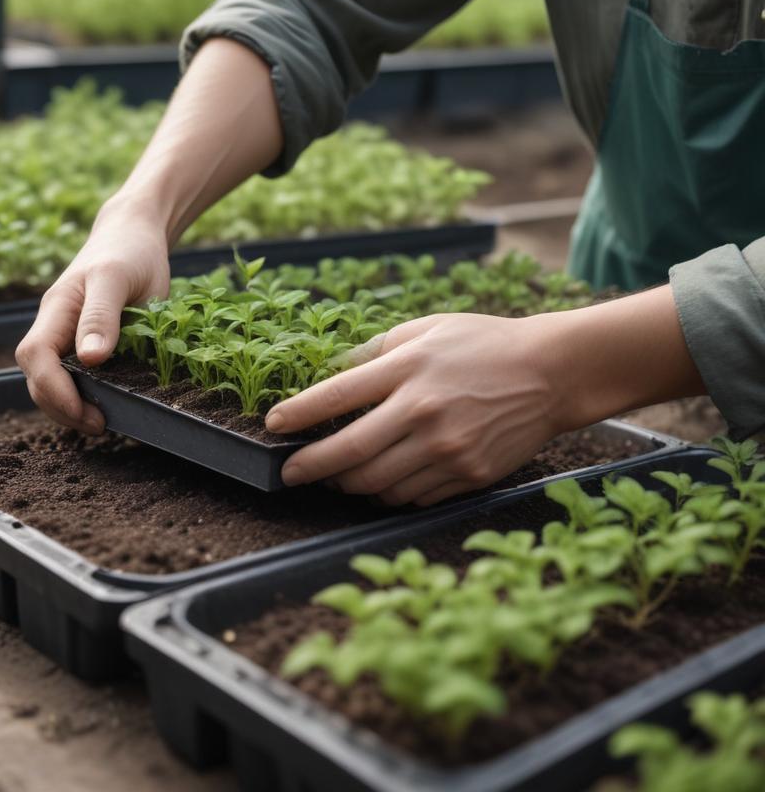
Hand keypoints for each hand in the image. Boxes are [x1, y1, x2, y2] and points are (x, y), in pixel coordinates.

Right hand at [16, 199, 169, 433]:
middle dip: (60, 406)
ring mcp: (67, 336)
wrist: (135, 236)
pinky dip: (84, 397)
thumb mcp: (117, 278)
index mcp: (57, 309)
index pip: (35, 355)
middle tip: (100, 424)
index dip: (52, 388)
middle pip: (36, 376)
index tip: (85, 410)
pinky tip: (108, 406)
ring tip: (103, 421)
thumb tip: (90, 359)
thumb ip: (102, 316)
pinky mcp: (85, 343)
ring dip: (69, 407)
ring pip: (51, 381)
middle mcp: (55, 326)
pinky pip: (73, 376)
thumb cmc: (128, 252)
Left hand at [265, 312, 570, 506]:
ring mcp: (446, 448)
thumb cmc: (483, 343)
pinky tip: (379, 483)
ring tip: (335, 477)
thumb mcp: (426, 328)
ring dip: (346, 485)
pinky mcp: (467, 474)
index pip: (334, 396)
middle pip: (347, 452)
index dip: (296, 416)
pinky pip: (411, 497)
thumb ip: (377, 351)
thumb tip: (333, 373)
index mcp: (407, 367)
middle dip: (308, 468)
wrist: (551, 372)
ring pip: (376, 483)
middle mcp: (422, 410)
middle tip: (290, 473)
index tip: (274, 427)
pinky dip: (386, 494)